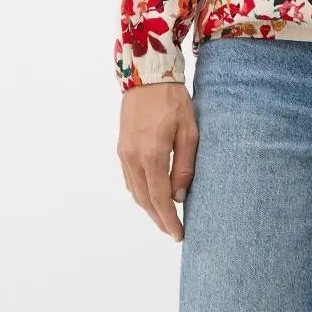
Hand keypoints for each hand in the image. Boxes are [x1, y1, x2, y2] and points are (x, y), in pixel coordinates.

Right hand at [117, 80, 197, 241]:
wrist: (147, 75)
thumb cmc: (174, 100)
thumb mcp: (189, 131)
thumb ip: (184, 166)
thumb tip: (179, 197)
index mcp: (152, 156)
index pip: (159, 199)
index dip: (169, 221)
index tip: (179, 235)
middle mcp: (133, 159)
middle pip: (144, 200)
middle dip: (159, 218)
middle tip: (173, 231)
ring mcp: (124, 153)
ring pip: (134, 191)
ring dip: (149, 207)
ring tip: (165, 216)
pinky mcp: (121, 147)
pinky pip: (129, 179)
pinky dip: (139, 192)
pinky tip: (150, 193)